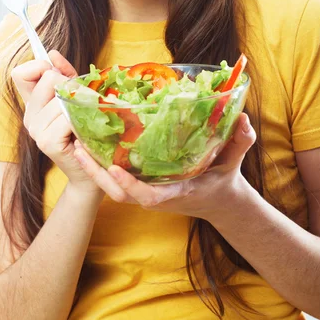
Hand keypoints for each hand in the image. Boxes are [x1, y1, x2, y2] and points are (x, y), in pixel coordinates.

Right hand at [11, 50, 103, 198]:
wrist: (92, 170)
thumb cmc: (87, 131)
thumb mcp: (77, 95)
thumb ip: (66, 74)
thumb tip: (53, 53)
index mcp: (33, 103)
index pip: (20, 73)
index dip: (39, 67)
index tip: (58, 74)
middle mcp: (30, 116)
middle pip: (48, 78)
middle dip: (71, 84)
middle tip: (82, 101)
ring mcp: (36, 130)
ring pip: (61, 97)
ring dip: (81, 103)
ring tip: (86, 118)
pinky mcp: (46, 141)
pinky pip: (66, 116)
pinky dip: (81, 119)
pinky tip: (83, 130)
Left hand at [73, 113, 255, 219]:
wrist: (218, 200)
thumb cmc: (223, 179)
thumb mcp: (234, 161)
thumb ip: (240, 142)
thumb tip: (243, 120)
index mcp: (175, 192)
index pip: (149, 196)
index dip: (131, 185)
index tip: (116, 168)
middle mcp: (156, 195)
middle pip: (120, 193)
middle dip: (98, 175)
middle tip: (79, 149)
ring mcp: (146, 191)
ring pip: (113, 187)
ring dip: (94, 168)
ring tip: (76, 143)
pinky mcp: (142, 184)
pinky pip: (117, 178)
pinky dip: (101, 165)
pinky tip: (89, 142)